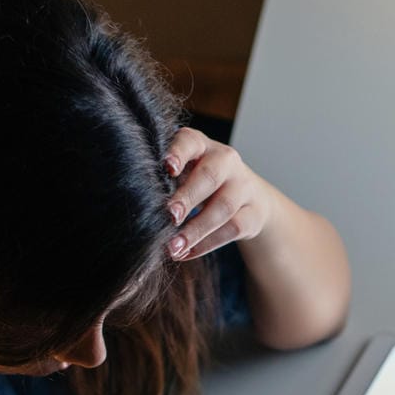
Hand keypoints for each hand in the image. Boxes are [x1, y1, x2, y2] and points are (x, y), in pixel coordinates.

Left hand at [162, 128, 278, 260]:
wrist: (249, 198)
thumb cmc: (201, 183)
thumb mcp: (186, 173)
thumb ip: (166, 182)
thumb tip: (140, 207)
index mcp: (201, 146)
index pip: (190, 142)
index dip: (178, 153)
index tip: (167, 168)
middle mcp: (225, 161)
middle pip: (209, 176)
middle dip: (188, 197)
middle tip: (169, 216)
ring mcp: (243, 186)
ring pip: (223, 207)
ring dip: (196, 229)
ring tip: (174, 247)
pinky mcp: (253, 213)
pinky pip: (232, 229)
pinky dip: (206, 244)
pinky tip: (187, 253)